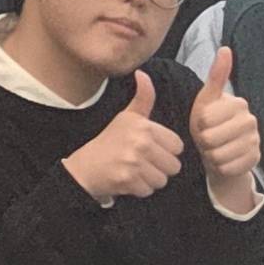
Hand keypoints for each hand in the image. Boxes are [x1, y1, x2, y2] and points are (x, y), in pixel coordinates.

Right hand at [64, 72, 184, 201]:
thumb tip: (143, 73)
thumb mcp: (127, 117)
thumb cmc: (110, 141)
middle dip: (161, 168)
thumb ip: (143, 98)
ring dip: (151, 180)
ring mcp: (134, 162)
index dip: (167, 150)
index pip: (178, 146)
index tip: (151, 150)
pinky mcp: (128, 180)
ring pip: (163, 180)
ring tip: (136, 171)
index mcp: (144, 126)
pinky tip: (128, 180)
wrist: (85, 167)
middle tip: (143, 163)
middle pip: (173, 165)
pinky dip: (140, 189)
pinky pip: (149, 191)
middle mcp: (141, 142)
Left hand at [191, 45, 262, 204]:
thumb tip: (225, 49)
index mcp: (239, 103)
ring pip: (219, 155)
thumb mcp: (207, 99)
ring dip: (211, 155)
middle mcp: (251, 120)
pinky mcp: (255, 159)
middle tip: (208, 139)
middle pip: (211, 138)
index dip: (199, 125)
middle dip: (204, 142)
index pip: (205, 119)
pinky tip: (224, 160)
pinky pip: (228, 168)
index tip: (204, 123)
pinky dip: (220, 167)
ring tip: (215, 149)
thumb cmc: (210, 123)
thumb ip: (217, 76)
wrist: (222, 151)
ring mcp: (255, 141)